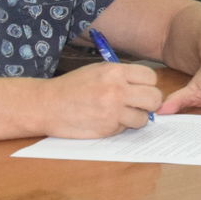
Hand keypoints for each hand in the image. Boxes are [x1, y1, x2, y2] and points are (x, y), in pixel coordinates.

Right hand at [38, 61, 162, 137]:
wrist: (46, 105)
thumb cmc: (72, 87)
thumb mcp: (98, 71)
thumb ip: (122, 76)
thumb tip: (147, 86)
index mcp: (115, 71)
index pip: (151, 78)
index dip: (148, 85)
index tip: (140, 89)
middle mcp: (117, 90)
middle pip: (154, 98)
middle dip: (150, 103)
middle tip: (139, 105)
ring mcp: (113, 111)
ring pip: (144, 118)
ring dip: (136, 118)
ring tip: (121, 114)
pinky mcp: (107, 128)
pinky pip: (126, 129)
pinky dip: (120, 127)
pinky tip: (106, 121)